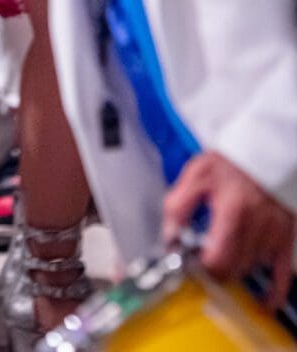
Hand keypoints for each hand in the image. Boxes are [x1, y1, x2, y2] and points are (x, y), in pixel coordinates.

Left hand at [163, 150, 296, 307]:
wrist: (264, 152)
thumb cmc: (229, 163)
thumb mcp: (196, 175)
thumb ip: (178, 206)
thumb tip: (170, 237)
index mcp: (232, 212)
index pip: (217, 260)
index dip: (200, 267)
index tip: (188, 262)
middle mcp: (257, 228)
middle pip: (232, 270)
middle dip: (213, 271)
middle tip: (201, 261)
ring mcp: (273, 236)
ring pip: (250, 271)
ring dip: (234, 271)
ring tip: (222, 256)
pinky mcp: (285, 240)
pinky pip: (282, 276)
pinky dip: (272, 293)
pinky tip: (262, 301)